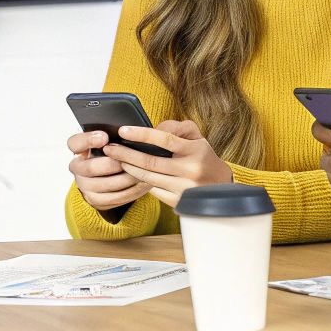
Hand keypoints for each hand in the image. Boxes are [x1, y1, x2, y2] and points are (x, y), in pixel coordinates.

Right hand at [67, 130, 151, 210]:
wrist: (103, 175)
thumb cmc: (107, 151)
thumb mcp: (105, 139)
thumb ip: (109, 134)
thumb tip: (120, 133)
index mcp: (77, 149)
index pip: (75, 143)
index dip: (89, 140)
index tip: (105, 137)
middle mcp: (77, 168)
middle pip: (91, 168)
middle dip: (112, 164)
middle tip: (129, 160)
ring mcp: (85, 186)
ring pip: (106, 185)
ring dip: (126, 178)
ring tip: (142, 171)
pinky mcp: (96, 200)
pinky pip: (115, 198)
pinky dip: (132, 191)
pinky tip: (144, 183)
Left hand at [107, 120, 233, 207]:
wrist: (221, 187)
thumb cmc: (204, 158)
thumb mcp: (197, 137)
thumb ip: (176, 128)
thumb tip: (154, 129)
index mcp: (195, 150)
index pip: (165, 140)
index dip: (142, 134)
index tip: (123, 131)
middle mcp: (190, 170)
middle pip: (151, 162)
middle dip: (126, 154)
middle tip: (109, 148)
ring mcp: (184, 188)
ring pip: (149, 178)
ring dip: (129, 169)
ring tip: (117, 160)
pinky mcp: (178, 202)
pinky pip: (153, 190)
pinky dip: (140, 182)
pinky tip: (131, 174)